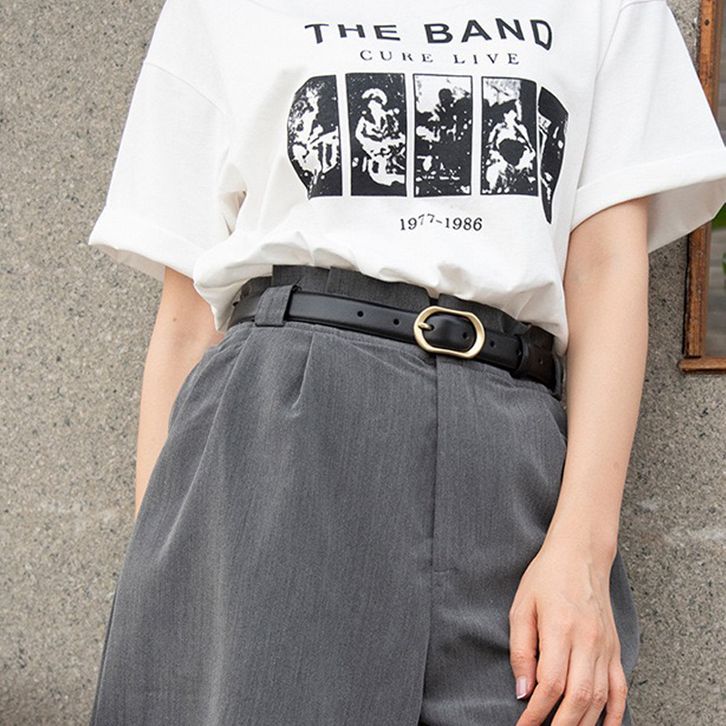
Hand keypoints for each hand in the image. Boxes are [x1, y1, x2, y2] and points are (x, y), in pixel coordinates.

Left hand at [509, 538, 627, 724]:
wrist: (581, 554)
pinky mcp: (615, 648)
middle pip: (578, 698)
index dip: (536, 713)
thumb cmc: (546, 577)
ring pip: (600, 698)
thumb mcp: (522, 607)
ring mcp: (606, 646)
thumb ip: (521, 650)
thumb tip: (522, 691)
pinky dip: (614, 715)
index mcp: (560, 627)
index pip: (551, 684)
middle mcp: (588, 640)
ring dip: (583, 725)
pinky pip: (620, 689)